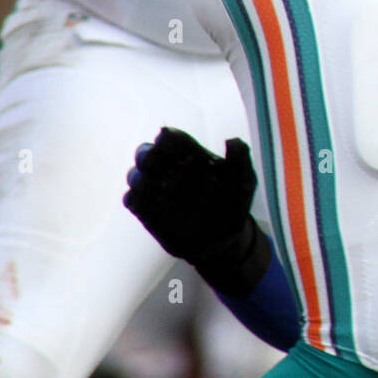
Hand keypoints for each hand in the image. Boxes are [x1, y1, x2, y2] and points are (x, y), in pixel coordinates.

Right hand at [124, 127, 255, 265]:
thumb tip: (232, 141)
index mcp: (191, 153)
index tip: (175, 147)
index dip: (169, 140)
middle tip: (160, 166)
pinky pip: (131, 201)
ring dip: (140, 178)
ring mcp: (157, 190)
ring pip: (134, 175)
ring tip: (157, 187)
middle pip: (146, 152)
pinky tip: (151, 205)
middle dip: (149, 156)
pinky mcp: (148, 212)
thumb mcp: (245, 180)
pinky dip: (136, 200)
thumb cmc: (235, 203)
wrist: (225, 240)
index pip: (170, 138)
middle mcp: (169, 168)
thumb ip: (240, 159)